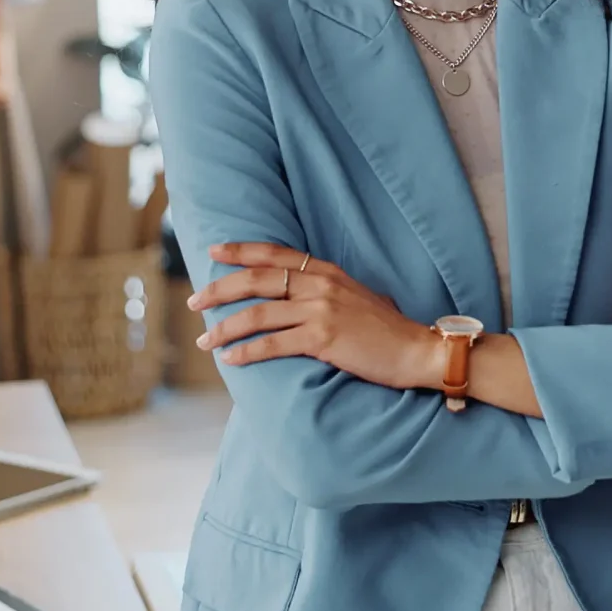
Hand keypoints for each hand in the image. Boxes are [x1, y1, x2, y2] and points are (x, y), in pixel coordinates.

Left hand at [190, 244, 442, 389]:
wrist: (416, 350)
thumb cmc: (386, 329)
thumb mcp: (355, 296)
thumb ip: (326, 291)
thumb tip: (299, 297)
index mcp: (326, 271)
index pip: (274, 253)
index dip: (240, 251)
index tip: (212, 251)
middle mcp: (320, 284)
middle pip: (256, 280)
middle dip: (218, 290)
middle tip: (194, 303)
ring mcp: (321, 310)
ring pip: (257, 314)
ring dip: (224, 328)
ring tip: (205, 340)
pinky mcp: (323, 339)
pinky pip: (273, 344)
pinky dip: (247, 352)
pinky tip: (231, 359)